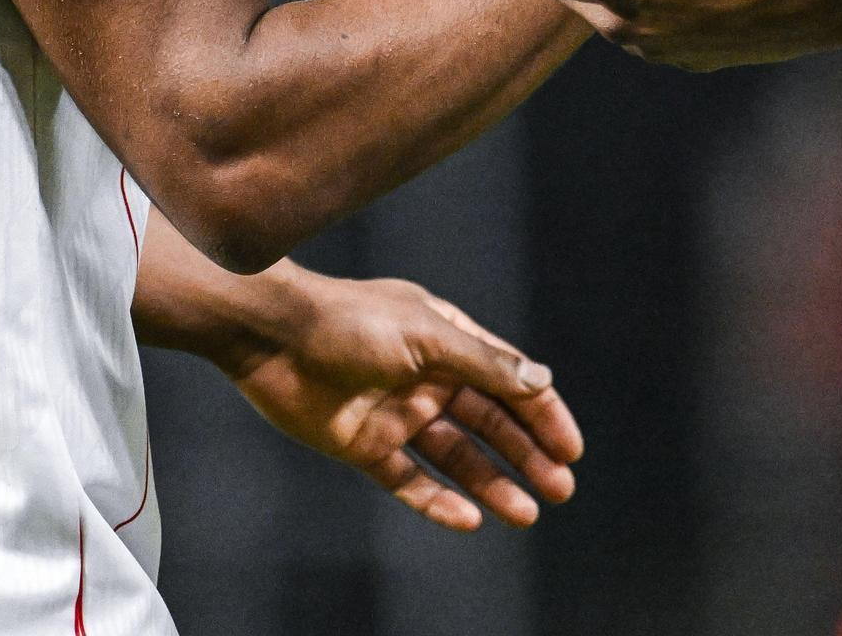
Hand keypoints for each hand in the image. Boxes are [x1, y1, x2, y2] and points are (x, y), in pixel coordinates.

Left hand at [218, 270, 583, 531]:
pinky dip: (438, 501)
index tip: (571, 449)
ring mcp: (397, 413)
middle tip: (560, 490)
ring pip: (456, 456)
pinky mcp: (366, 445)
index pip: (508, 380)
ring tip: (526, 514)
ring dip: (492, 483)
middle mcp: (427, 377)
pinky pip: (410, 480)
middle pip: (489, 423)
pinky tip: (469, 519)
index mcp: (446, 339)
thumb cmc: (349, 322)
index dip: (542, 413)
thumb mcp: (426, 337)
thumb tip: (542, 382)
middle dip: (526, 455)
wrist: (270, 338)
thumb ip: (484, 364)